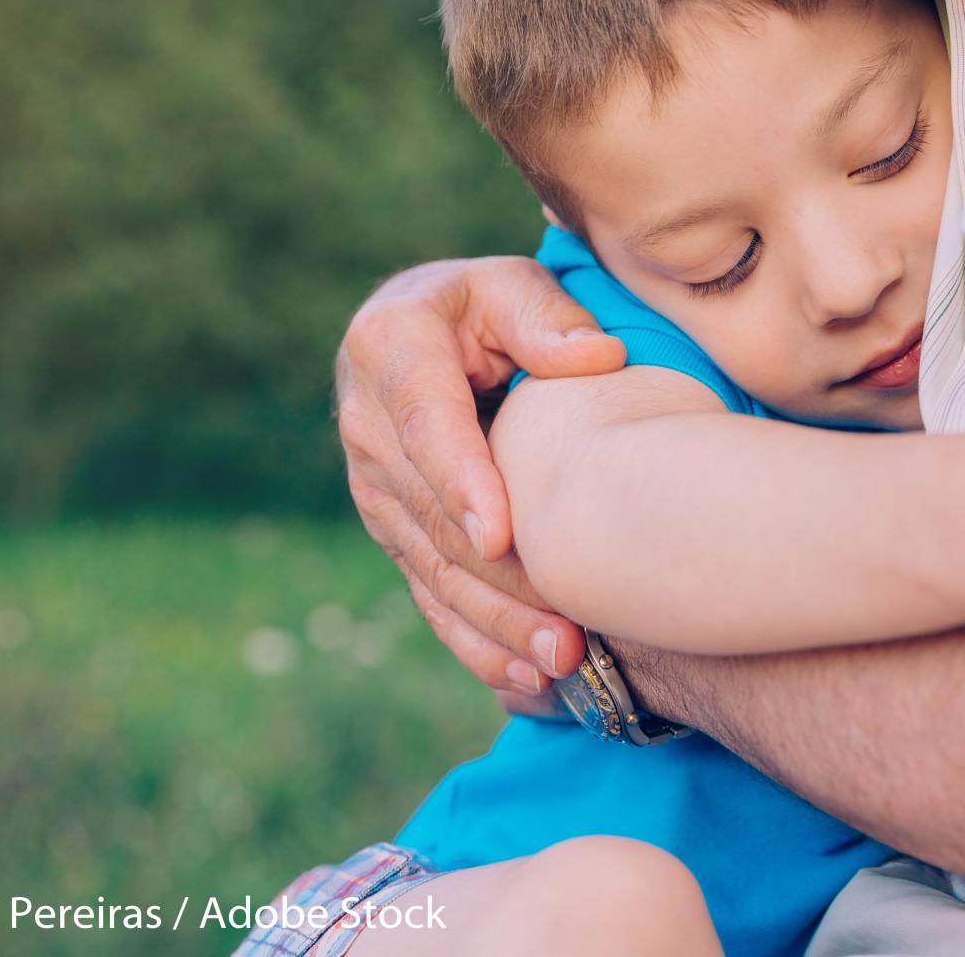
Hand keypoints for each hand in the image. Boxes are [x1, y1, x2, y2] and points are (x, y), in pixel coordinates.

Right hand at [336, 256, 624, 694]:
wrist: (421, 334)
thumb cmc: (484, 305)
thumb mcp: (509, 285)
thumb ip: (546, 316)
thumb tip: (597, 359)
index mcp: (389, 351)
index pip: (427, 425)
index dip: (461, 483)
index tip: (500, 536)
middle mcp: (368, 428)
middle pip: (434, 516)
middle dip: (499, 579)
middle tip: (568, 626)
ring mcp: (376, 489)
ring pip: (434, 569)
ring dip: (496, 623)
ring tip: (564, 660)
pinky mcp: (396, 532)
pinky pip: (430, 595)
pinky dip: (477, 641)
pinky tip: (528, 678)